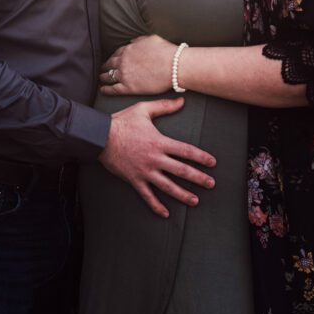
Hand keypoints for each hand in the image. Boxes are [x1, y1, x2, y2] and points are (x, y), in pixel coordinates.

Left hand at [99, 34, 175, 94]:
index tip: (112, 60)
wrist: (174, 66)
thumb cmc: (166, 52)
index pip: (116, 53)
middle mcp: (123, 61)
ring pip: (108, 76)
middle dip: (106, 66)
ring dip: (103, 77)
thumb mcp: (151, 39)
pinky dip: (106, 89)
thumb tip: (133, 41)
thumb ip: (139, 40)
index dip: (113, 57)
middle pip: (110, 64)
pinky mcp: (129, 87)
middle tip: (103, 69)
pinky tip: (103, 89)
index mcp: (128, 49)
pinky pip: (113, 89)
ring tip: (101, 78)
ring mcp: (125, 74)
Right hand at [99, 99, 215, 217]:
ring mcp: (145, 171)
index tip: (212, 163)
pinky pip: (147, 196)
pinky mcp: (134, 180)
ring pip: (168, 186)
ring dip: (183, 194)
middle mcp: (155, 159)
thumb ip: (164, 106)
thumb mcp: (144, 109)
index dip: (201, 157)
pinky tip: (166, 213)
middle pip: (181, 171)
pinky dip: (157, 206)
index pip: (185, 151)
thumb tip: (182, 100)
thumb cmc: (122, 121)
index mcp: (159, 142)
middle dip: (198, 178)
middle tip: (211, 184)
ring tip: (195, 201)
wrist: (100, 136)